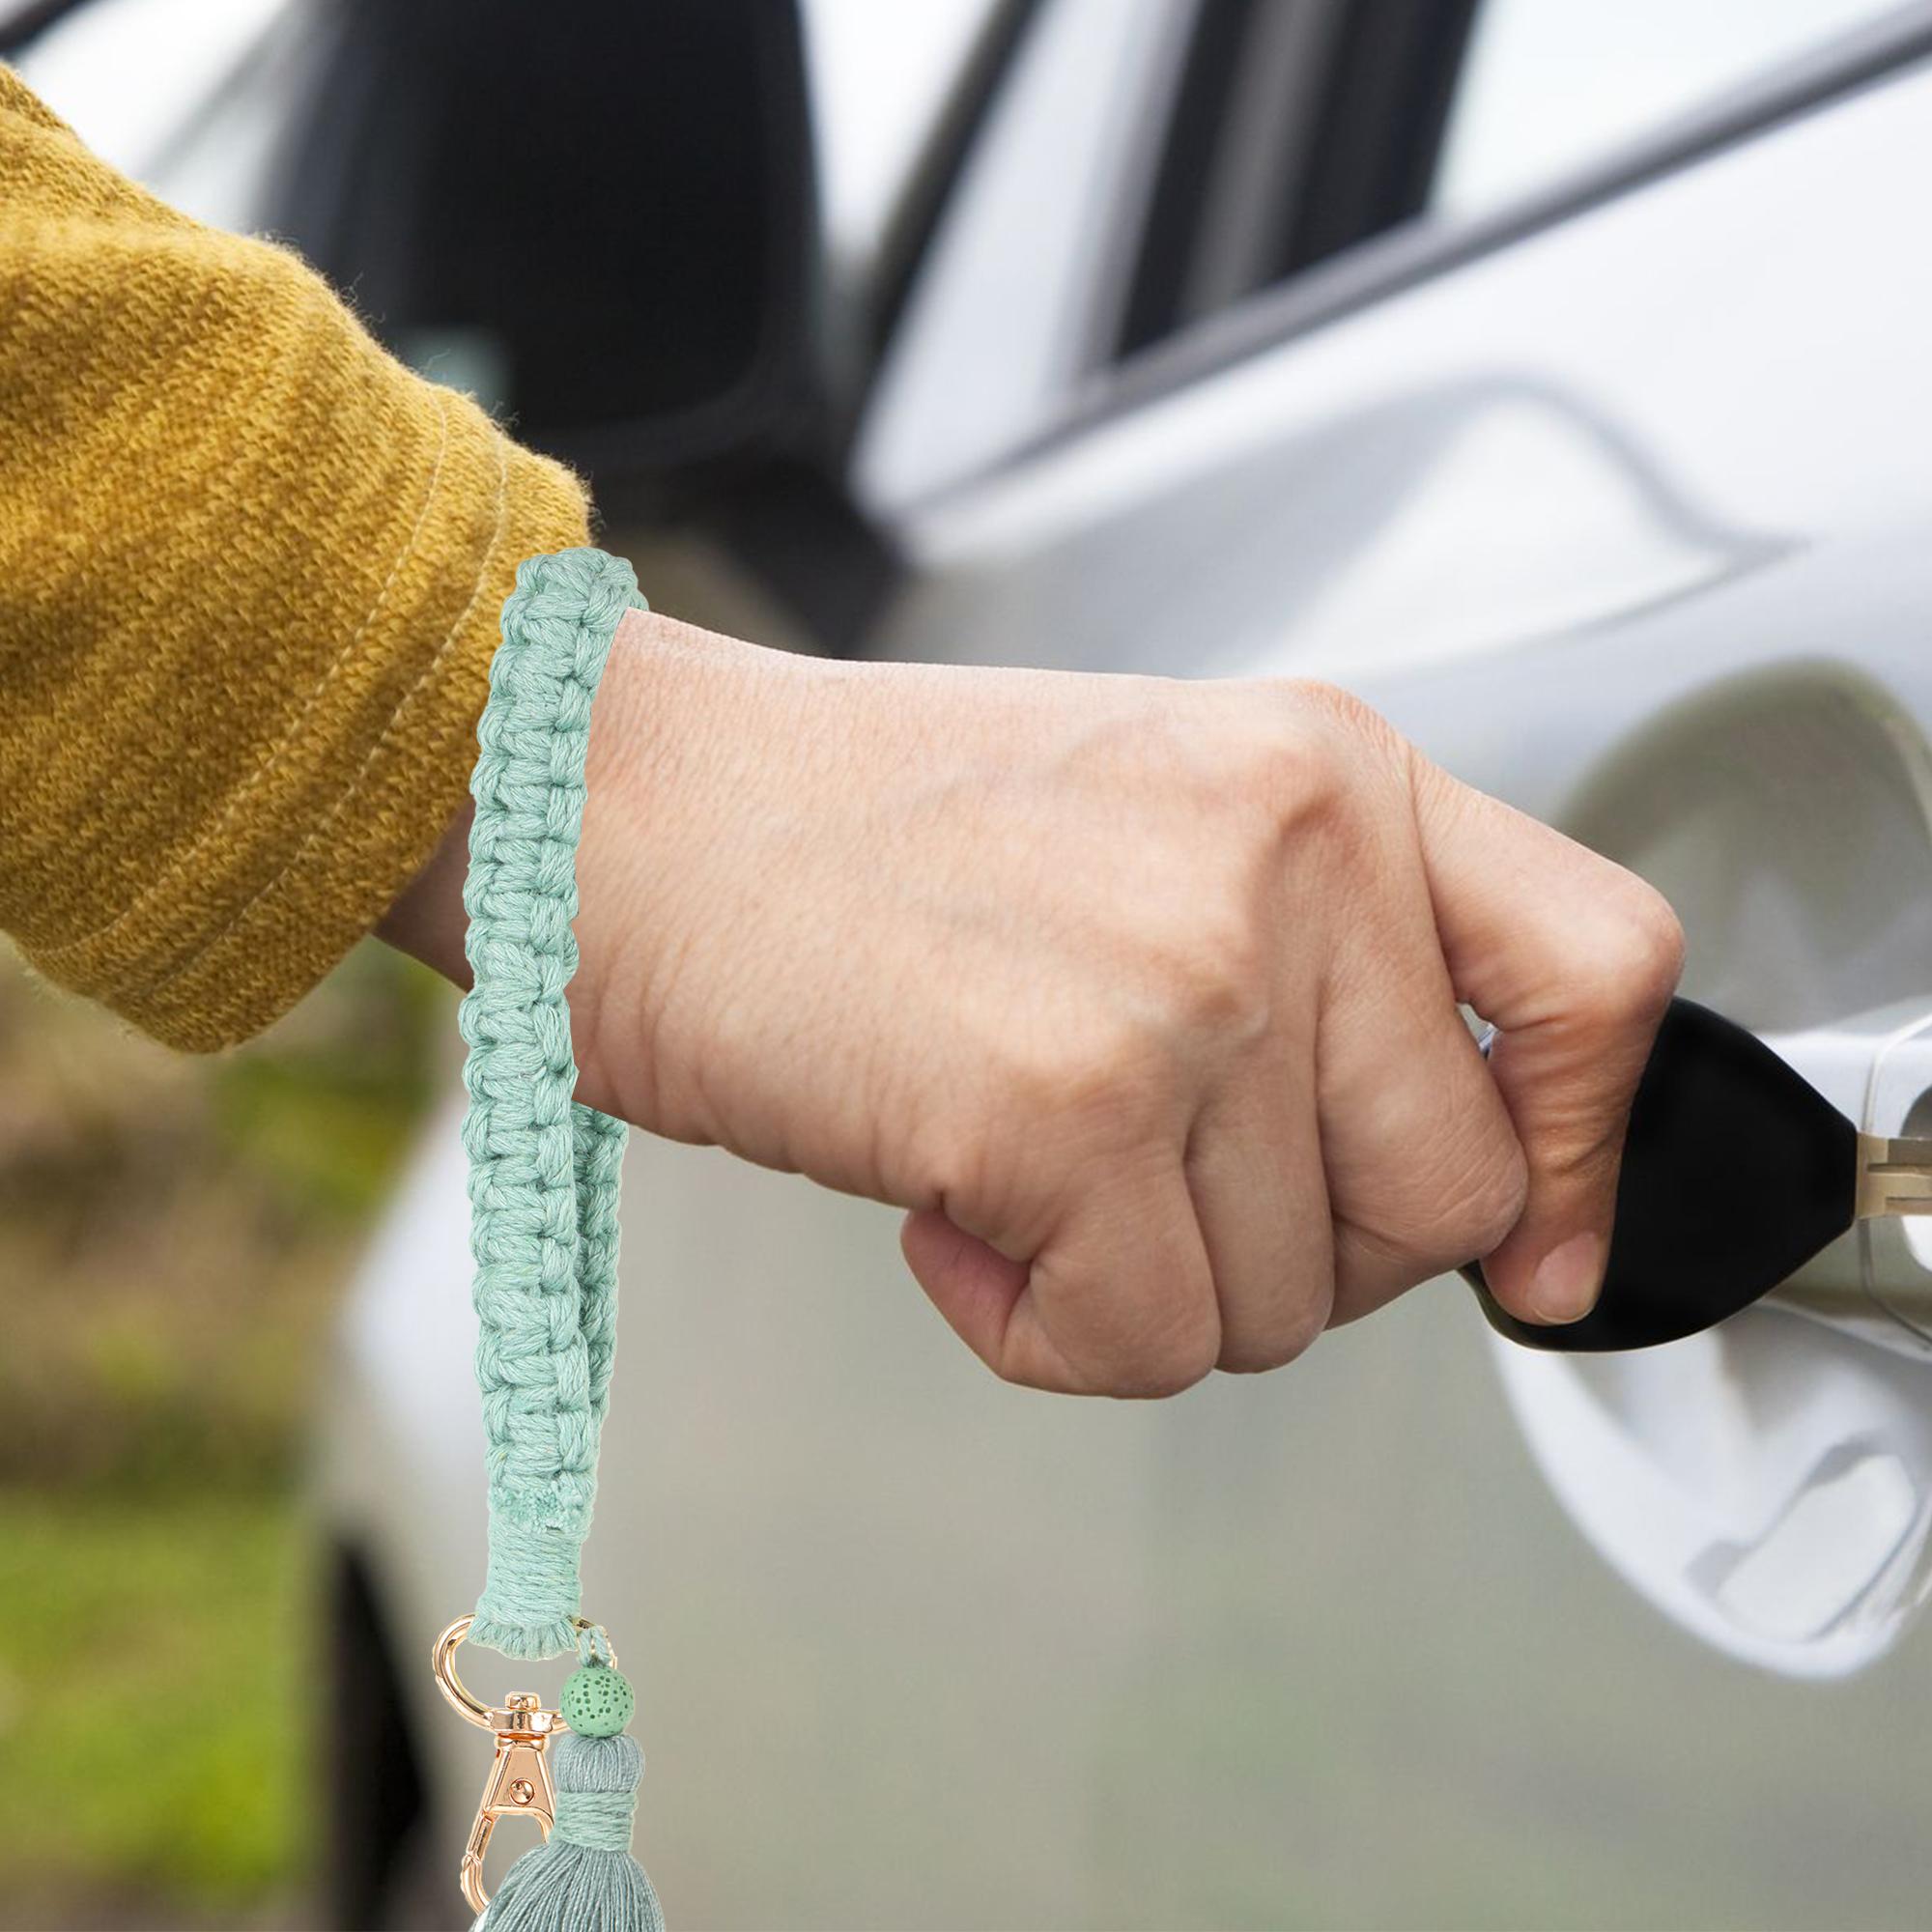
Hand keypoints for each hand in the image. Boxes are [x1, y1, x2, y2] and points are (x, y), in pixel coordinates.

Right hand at [384, 611, 1681, 1395]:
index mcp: (1323, 770)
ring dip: (1139, 1282)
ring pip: (1287, 1302)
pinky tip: (949, 1214)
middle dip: (1293, 1250)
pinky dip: (1041, 1326)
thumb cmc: (851, 828)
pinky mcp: (1067, 1105)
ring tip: (1001, 1160)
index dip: (1590, 1140)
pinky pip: (1145, 1344)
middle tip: (1138, 1187)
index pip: (1597, 968)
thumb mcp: (1146, 816)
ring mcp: (1187, 978)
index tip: (1543, 1242)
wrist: (623, 808)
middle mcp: (1288, 856)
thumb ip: (1314, 954)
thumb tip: (1429, 1170)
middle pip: (1443, 1200)